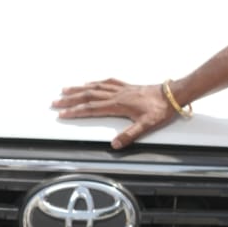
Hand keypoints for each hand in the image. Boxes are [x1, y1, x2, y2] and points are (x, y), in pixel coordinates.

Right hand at [52, 78, 176, 149]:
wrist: (172, 95)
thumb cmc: (160, 109)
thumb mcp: (146, 126)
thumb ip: (129, 135)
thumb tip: (115, 145)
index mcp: (118, 105)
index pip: (91, 109)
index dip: (75, 112)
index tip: (62, 114)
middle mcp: (117, 95)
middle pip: (88, 96)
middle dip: (70, 100)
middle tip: (55, 102)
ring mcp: (121, 89)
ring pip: (95, 87)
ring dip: (79, 88)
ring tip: (66, 89)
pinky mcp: (128, 86)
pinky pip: (108, 82)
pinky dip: (96, 82)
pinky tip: (91, 82)